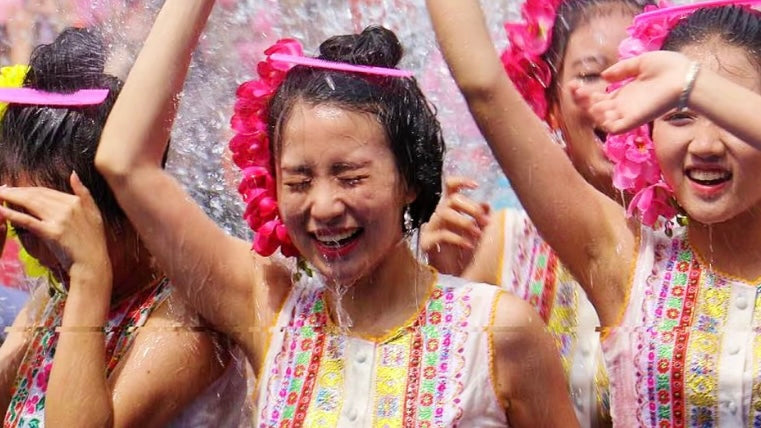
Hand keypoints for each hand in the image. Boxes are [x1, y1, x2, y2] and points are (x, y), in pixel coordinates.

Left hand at [0, 173, 109, 278]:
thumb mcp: (94, 213)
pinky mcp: (51, 233)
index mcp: (76, 201)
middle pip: (35, 195)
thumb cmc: (94, 241)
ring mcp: (59, 220)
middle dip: (15, 191)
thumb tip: (73, 174)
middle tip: (0, 190)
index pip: (46, 191)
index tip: (14, 189)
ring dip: (11, 197)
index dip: (27, 189)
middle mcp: (67, 208)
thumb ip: (84, 192)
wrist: (93, 263)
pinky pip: (28, 221)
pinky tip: (1, 210)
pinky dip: (13, 214)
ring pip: (30, 203)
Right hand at [420, 176, 489, 274]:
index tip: (475, 185)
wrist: (453, 277)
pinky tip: (468, 245)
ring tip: (478, 233)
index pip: (449, 187)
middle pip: (451, 199)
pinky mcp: (426, 242)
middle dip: (470, 207)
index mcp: (450, 209)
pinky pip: (442, 234)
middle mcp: (439, 215)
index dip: (460, 181)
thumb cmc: (464, 253)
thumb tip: (486, 203)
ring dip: (464, 222)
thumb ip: (481, 218)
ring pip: (444, 213)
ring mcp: (431, 228)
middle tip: (485, 220)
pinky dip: (458, 238)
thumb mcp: (477, 233)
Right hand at [575, 51, 691, 132]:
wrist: (685, 77)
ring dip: (589, 110)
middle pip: (596, 108)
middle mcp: (624, 106)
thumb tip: (604, 76)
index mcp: (625, 94)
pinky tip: (598, 107)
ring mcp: (628, 114)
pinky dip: (603, 121)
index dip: (585, 93)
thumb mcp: (641, 63)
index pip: (599, 98)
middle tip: (575, 88)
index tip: (574, 84)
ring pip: (601, 120)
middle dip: (582, 100)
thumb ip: (622, 69)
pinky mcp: (633, 121)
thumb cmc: (668, 68)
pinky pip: (613, 128)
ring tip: (586, 95)